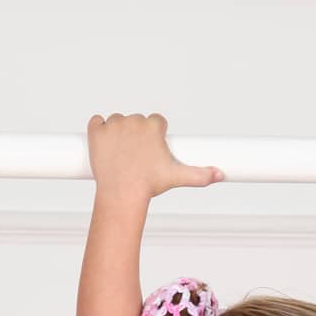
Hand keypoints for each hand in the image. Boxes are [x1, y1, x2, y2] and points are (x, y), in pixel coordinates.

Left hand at [86, 112, 223, 200]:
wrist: (122, 195)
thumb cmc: (149, 186)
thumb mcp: (177, 177)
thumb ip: (200, 174)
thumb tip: (219, 175)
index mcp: (153, 125)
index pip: (155, 122)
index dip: (154, 138)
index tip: (151, 152)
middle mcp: (134, 120)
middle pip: (136, 122)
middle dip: (136, 137)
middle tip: (136, 159)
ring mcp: (114, 124)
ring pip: (116, 122)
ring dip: (117, 135)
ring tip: (121, 157)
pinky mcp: (96, 131)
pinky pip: (96, 122)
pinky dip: (98, 132)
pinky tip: (104, 147)